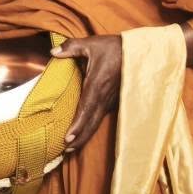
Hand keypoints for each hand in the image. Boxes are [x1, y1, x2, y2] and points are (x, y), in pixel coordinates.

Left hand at [51, 35, 122, 151]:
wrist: (139, 52)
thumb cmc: (114, 47)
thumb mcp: (91, 43)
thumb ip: (71, 47)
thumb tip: (53, 52)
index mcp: (97, 85)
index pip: (85, 109)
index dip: (77, 126)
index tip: (68, 139)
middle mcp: (104, 97)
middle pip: (91, 122)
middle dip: (79, 137)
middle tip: (65, 150)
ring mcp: (111, 100)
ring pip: (97, 122)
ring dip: (85, 135)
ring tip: (72, 147)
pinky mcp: (114, 101)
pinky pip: (101, 116)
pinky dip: (92, 126)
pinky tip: (85, 131)